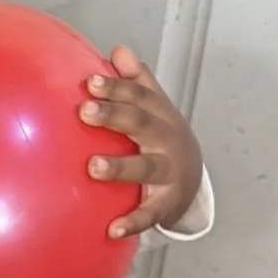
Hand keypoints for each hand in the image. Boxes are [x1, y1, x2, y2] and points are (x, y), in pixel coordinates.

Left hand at [82, 46, 205, 237]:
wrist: (193, 180)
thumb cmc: (161, 137)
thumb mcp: (154, 109)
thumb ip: (136, 81)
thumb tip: (119, 49)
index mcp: (159, 115)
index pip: (139, 97)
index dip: (116, 88)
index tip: (89, 82)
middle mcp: (166, 140)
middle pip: (141, 124)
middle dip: (115, 116)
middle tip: (85, 111)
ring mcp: (168, 172)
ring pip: (145, 167)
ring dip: (120, 167)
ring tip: (92, 166)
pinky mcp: (166, 203)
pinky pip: (149, 213)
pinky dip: (133, 221)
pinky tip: (112, 229)